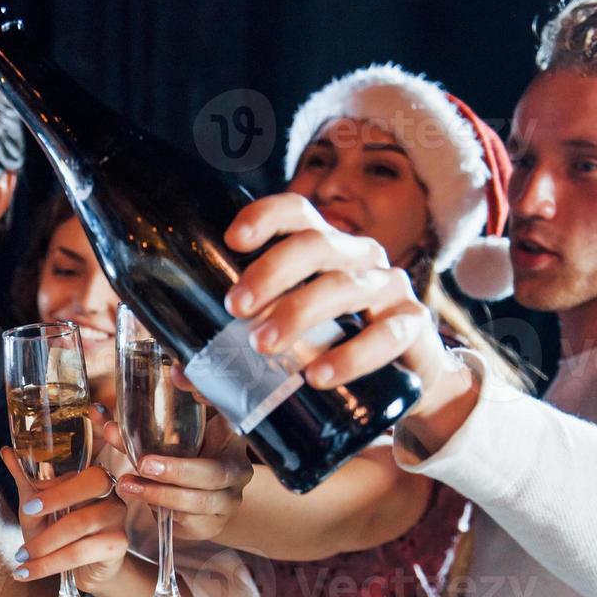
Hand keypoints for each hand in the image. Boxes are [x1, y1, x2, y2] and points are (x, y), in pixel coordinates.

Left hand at [1, 449, 129, 592]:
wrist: (85, 570)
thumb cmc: (62, 535)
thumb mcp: (40, 509)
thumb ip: (27, 481)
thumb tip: (7, 452)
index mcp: (94, 478)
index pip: (82, 470)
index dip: (58, 485)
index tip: (29, 506)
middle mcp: (111, 493)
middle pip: (94, 484)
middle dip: (57, 499)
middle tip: (27, 515)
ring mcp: (117, 518)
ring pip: (79, 524)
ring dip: (44, 543)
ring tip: (21, 556)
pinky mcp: (117, 546)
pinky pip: (79, 553)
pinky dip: (48, 564)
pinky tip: (29, 572)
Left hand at [103, 414, 251, 540]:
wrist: (200, 502)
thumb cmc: (182, 461)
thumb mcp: (166, 439)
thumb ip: (136, 426)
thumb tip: (98, 412)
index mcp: (230, 435)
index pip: (231, 416)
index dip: (209, 403)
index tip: (179, 383)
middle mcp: (236, 468)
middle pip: (215, 472)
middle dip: (177, 469)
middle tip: (144, 464)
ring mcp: (229, 499)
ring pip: (200, 500)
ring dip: (161, 494)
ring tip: (128, 485)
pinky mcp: (213, 524)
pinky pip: (190, 520)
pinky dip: (164, 511)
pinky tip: (144, 502)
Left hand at [222, 194, 466, 411]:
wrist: (408, 382)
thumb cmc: (336, 345)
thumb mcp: (291, 338)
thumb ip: (238, 350)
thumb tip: (182, 372)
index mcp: (325, 249)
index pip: (297, 214)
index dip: (265, 217)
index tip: (232, 240)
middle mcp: (359, 258)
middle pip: (315, 245)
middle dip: (271, 272)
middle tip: (234, 309)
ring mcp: (391, 289)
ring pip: (345, 288)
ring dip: (300, 313)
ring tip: (264, 346)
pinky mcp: (415, 328)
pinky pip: (387, 335)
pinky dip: (351, 356)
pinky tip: (318, 374)